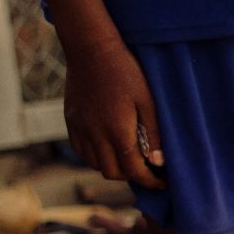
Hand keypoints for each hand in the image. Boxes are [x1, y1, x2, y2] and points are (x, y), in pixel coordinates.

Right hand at [63, 34, 163, 189]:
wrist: (91, 50)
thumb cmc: (126, 72)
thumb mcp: (148, 100)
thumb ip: (154, 133)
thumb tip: (159, 162)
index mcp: (117, 130)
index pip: (133, 170)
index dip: (150, 180)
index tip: (162, 183)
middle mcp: (95, 134)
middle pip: (113, 172)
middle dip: (132, 176)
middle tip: (148, 170)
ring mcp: (79, 128)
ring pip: (95, 164)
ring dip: (113, 167)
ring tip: (130, 158)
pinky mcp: (71, 121)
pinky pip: (81, 151)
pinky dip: (95, 156)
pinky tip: (108, 147)